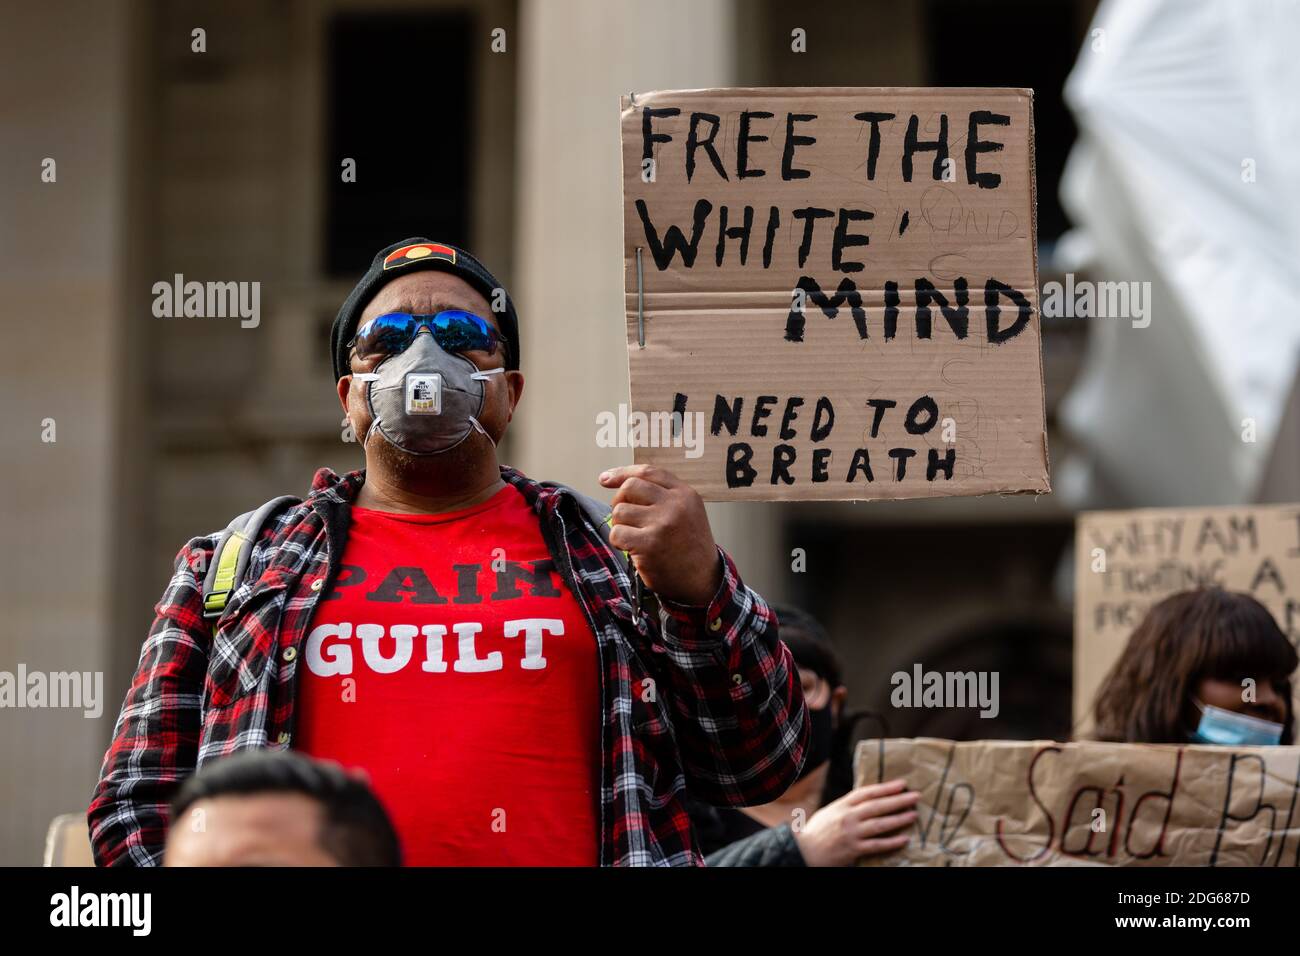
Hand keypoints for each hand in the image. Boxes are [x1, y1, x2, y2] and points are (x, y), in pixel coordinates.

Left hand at [598, 464, 722, 605]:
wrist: (702, 580)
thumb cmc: (689, 547)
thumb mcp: (687, 512)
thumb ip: (663, 495)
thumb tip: (621, 483)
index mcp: (685, 494)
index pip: (648, 472)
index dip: (623, 473)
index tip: (605, 479)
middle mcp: (675, 505)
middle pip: (630, 487)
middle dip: (619, 500)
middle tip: (624, 517)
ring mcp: (662, 523)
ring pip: (620, 511)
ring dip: (620, 524)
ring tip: (634, 536)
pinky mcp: (649, 544)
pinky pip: (617, 533)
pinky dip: (618, 541)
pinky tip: (631, 549)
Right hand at [792, 778, 919, 866]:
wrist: (804, 851)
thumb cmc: (816, 832)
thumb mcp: (830, 812)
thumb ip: (847, 806)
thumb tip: (867, 801)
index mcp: (842, 805)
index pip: (867, 792)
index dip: (886, 788)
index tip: (901, 784)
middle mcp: (848, 817)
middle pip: (877, 806)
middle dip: (898, 800)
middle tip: (915, 796)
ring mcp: (851, 833)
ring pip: (880, 824)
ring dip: (899, 819)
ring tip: (913, 815)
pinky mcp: (854, 849)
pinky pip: (877, 845)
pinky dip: (891, 842)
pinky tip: (904, 839)